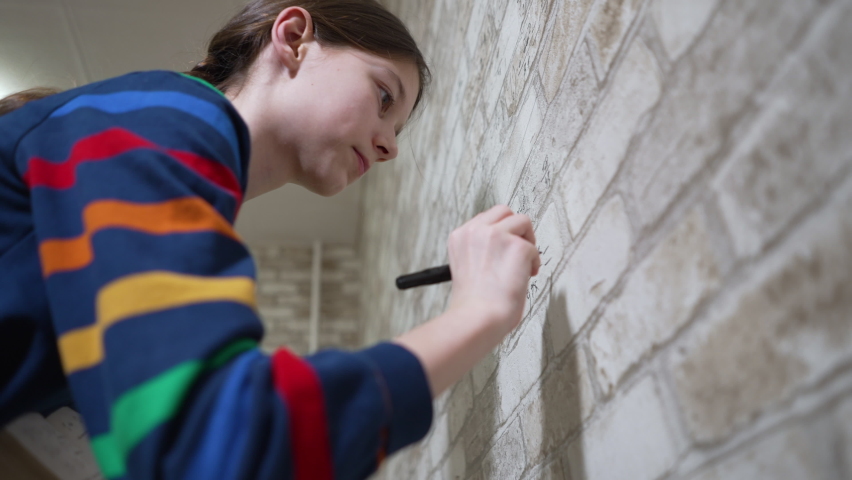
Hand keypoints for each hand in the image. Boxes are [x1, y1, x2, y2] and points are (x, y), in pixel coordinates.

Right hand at [446, 205, 540, 332]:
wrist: (477, 317)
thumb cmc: (472, 304)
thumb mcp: (465, 266)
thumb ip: (478, 250)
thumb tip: (500, 250)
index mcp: (460, 237)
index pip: (485, 219)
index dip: (498, 233)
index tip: (502, 249)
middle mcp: (476, 231)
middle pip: (504, 211)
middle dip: (515, 229)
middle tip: (518, 250)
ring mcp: (496, 235)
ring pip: (522, 221)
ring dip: (526, 241)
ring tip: (523, 264)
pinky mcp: (517, 246)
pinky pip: (533, 248)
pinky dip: (533, 262)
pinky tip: (526, 277)